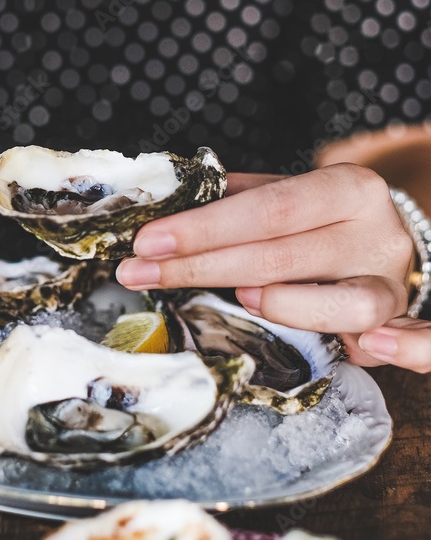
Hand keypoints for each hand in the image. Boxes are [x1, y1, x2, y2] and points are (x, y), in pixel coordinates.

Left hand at [116, 164, 430, 373]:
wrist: (387, 239)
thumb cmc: (319, 220)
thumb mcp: (284, 195)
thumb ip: (233, 198)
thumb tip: (162, 201)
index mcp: (346, 187)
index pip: (268, 207)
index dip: (204, 227)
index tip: (148, 241)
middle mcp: (374, 231)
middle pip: (283, 255)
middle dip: (201, 267)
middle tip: (139, 273)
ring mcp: (390, 282)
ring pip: (343, 303)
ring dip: (284, 305)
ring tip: (239, 299)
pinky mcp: (394, 323)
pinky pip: (401, 343)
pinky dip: (396, 350)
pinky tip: (364, 352)